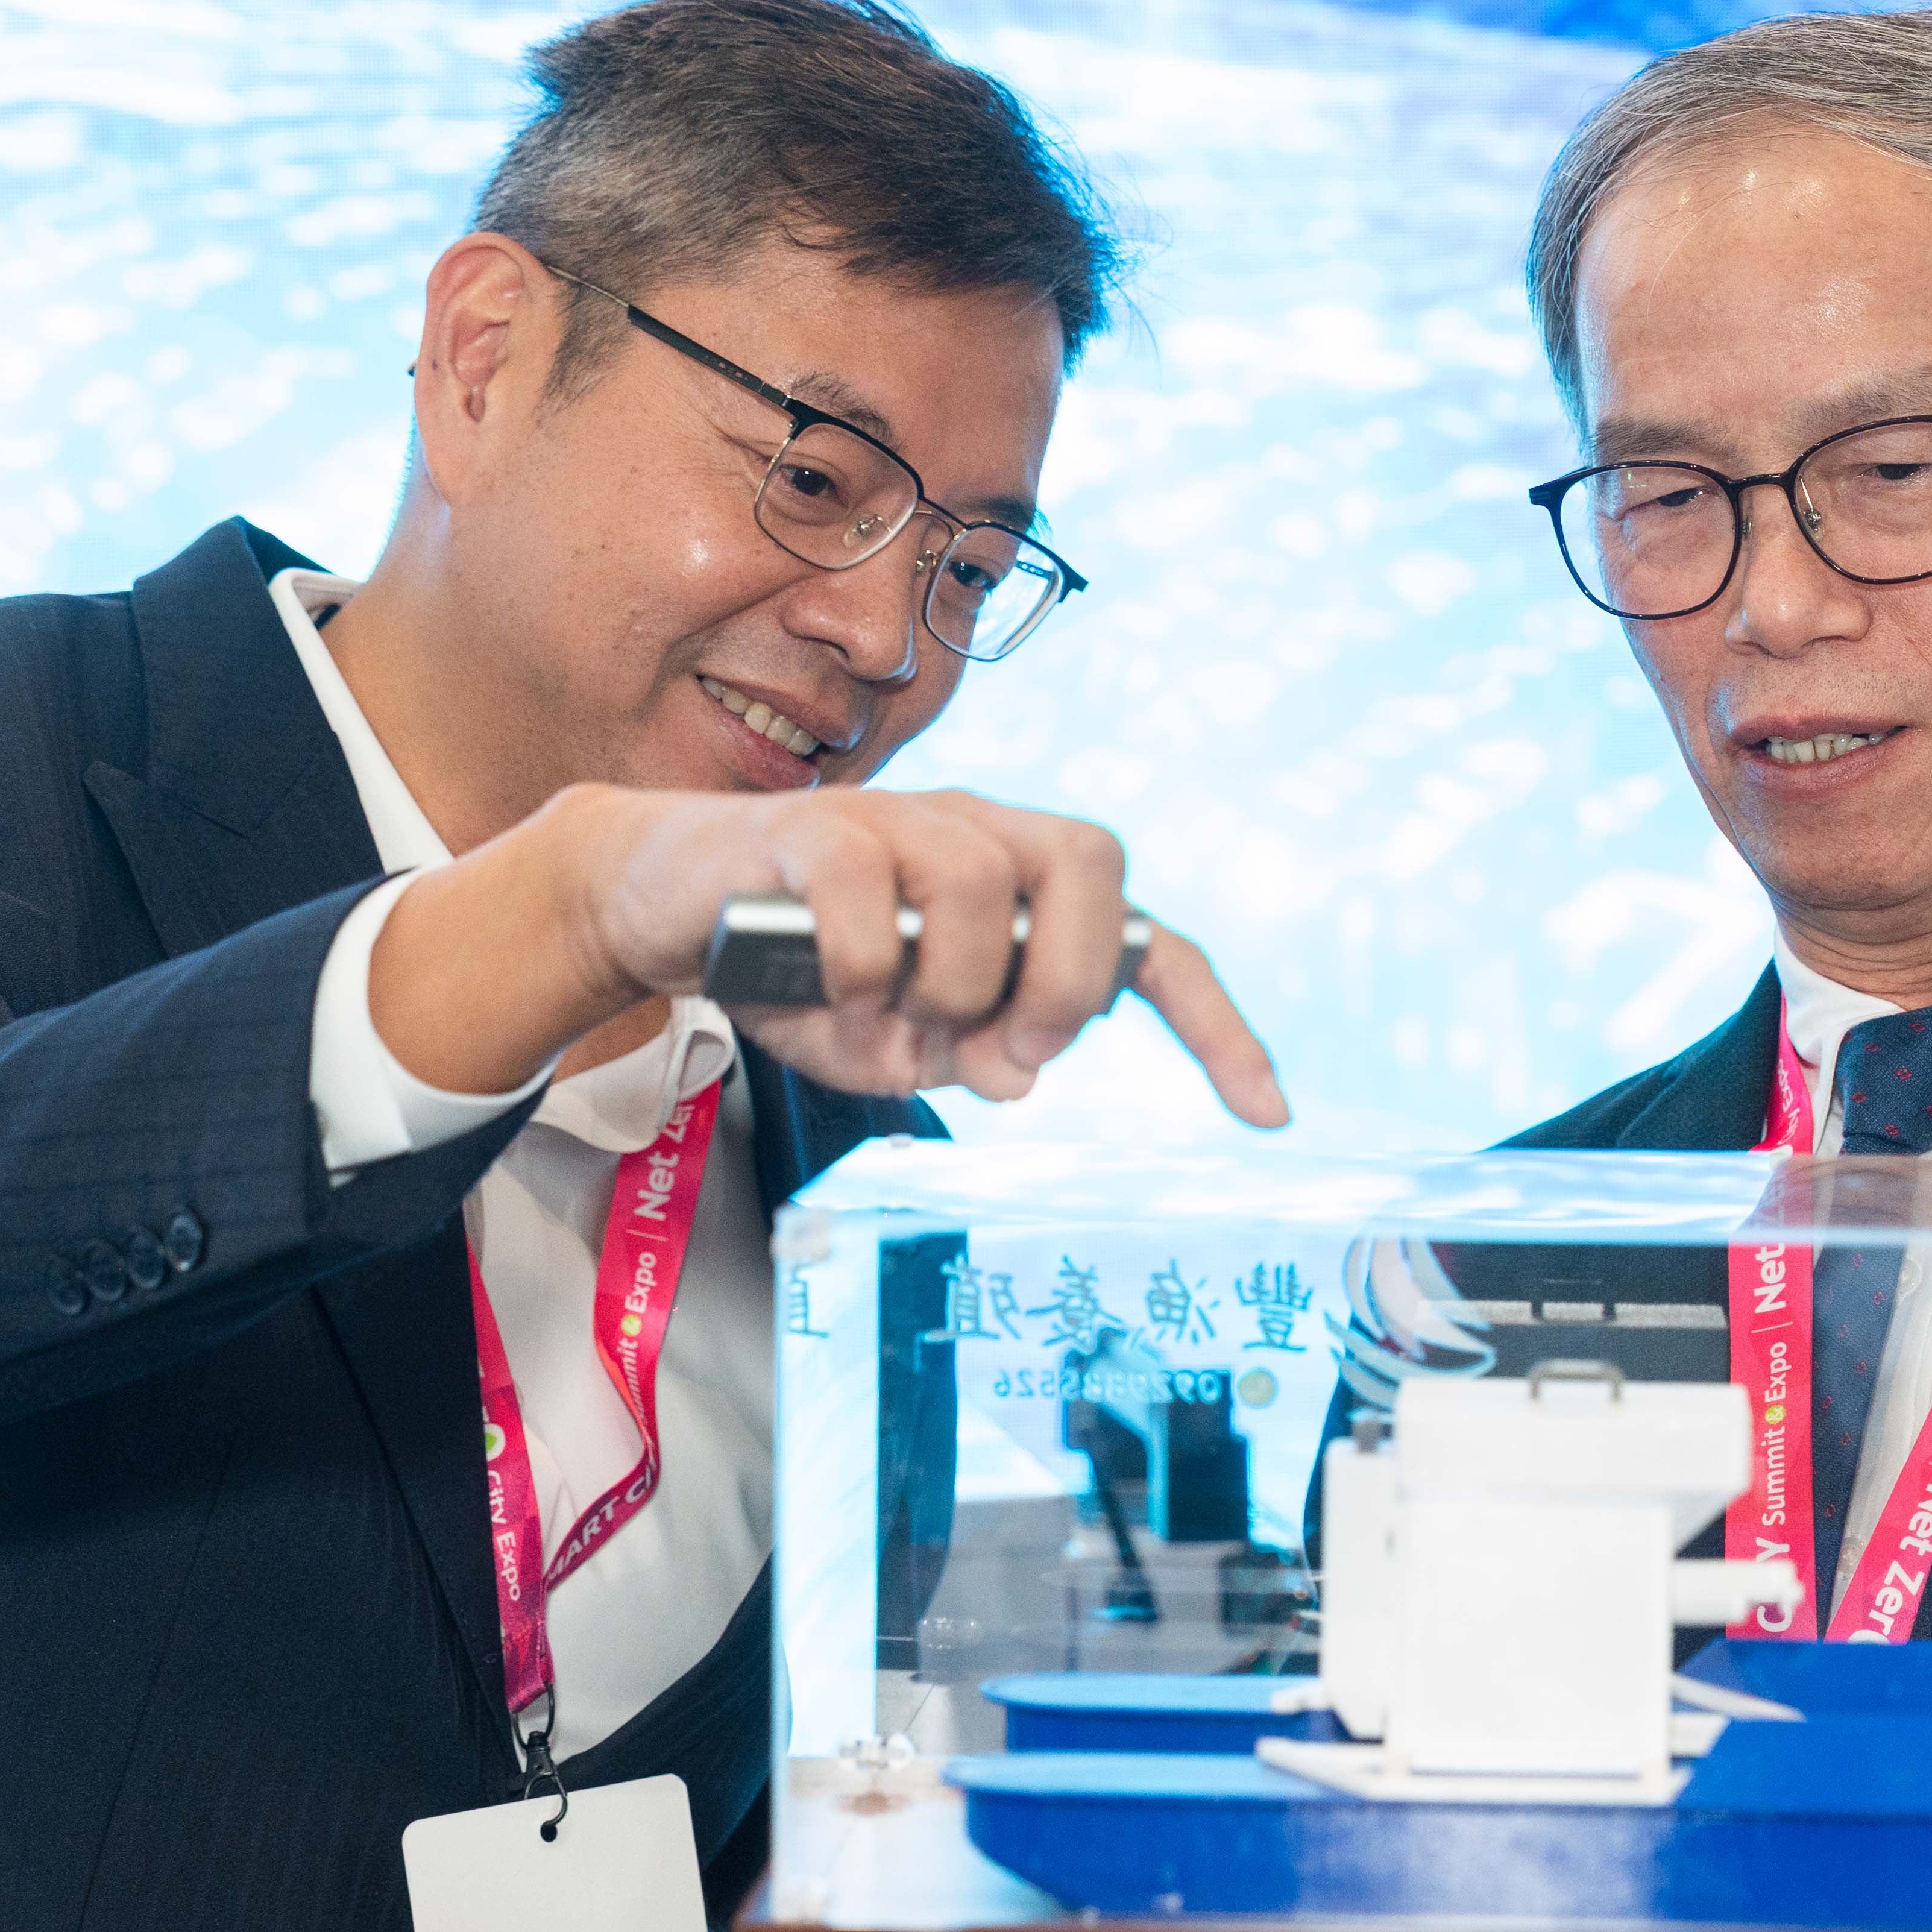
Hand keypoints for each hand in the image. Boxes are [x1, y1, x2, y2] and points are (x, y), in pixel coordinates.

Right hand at [371, 780, 1287, 1125]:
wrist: (664, 901)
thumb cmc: (801, 969)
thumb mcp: (896, 1038)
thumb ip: (969, 1053)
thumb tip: (1021, 1071)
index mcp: (1018, 883)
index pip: (1149, 942)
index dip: (1217, 1024)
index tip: (1268, 1113)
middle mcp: (976, 829)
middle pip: (1094, 859)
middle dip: (1065, 974)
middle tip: (1003, 1042)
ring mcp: (897, 818)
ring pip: (981, 887)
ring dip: (943, 987)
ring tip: (880, 1018)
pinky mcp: (814, 828)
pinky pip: (870, 899)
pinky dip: (858, 968)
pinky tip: (824, 990)